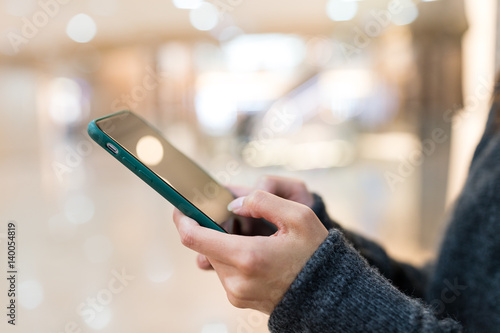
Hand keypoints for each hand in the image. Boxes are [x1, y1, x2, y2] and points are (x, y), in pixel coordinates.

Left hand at [173, 190, 328, 313]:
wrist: (327, 295)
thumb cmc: (315, 253)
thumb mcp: (299, 216)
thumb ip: (262, 201)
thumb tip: (233, 205)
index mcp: (248, 256)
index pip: (194, 237)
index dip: (183, 217)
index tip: (182, 205)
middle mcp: (235, 279)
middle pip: (204, 245)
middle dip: (212, 226)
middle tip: (235, 216)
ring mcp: (235, 292)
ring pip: (214, 256)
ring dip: (223, 242)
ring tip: (252, 235)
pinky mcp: (238, 298)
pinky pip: (224, 270)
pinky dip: (231, 255)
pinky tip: (254, 250)